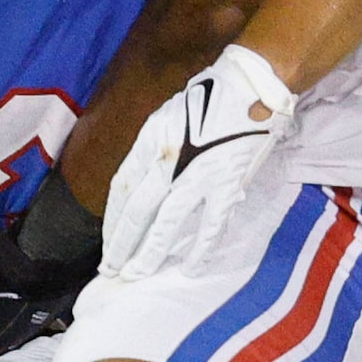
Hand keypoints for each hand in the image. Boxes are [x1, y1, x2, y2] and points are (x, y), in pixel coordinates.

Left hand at [101, 45, 293, 281]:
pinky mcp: (227, 185)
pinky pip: (210, 225)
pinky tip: (190, 269)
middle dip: (122, 244)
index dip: (113, 220)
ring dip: (150, 253)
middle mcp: (168, 159)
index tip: (109, 242)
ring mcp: (198, 174)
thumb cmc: (210, 99)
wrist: (252, 87)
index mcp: (151, 140)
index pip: (122, 188)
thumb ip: (155, 151)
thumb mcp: (169, 117)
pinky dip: (200, 250)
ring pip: (166, 222)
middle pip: (137, 210)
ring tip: (138, 275)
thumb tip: (146, 186)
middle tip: (113, 270)